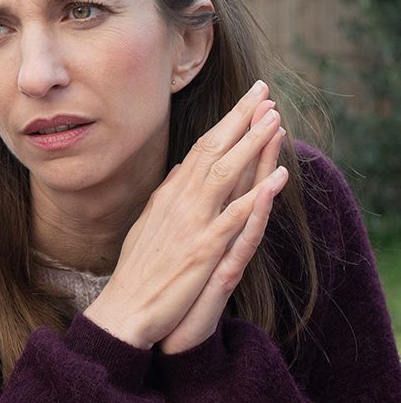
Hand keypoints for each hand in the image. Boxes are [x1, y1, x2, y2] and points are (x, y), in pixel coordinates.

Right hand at [84, 80, 288, 351]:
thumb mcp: (147, 226)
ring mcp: (191, 226)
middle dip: (240, 120)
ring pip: (225, 175)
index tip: (246, 101)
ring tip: (274, 119)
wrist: (125, 311)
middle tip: (263, 91)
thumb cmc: (137, 273)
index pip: (200, 151)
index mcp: (169, 198)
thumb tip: (179, 171)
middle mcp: (179, 204)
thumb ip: (165, 197)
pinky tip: (276, 178)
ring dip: (251, 145)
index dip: (225, 124)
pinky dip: (256, 196)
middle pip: (214, 152)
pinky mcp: (202, 251)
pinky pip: (233, 218)